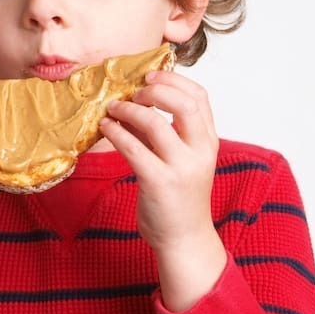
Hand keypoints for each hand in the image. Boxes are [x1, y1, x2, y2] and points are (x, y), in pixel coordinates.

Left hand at [99, 70, 226, 310]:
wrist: (184, 239)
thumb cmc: (179, 198)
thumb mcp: (180, 161)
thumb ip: (164, 134)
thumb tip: (133, 104)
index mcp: (209, 142)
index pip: (200, 97)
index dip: (174, 80)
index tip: (151, 75)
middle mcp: (200, 151)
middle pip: (184, 103)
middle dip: (154, 89)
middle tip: (132, 91)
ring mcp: (181, 167)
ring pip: (154, 123)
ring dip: (127, 110)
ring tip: (111, 109)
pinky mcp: (159, 182)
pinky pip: (133, 147)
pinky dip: (116, 132)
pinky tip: (105, 128)